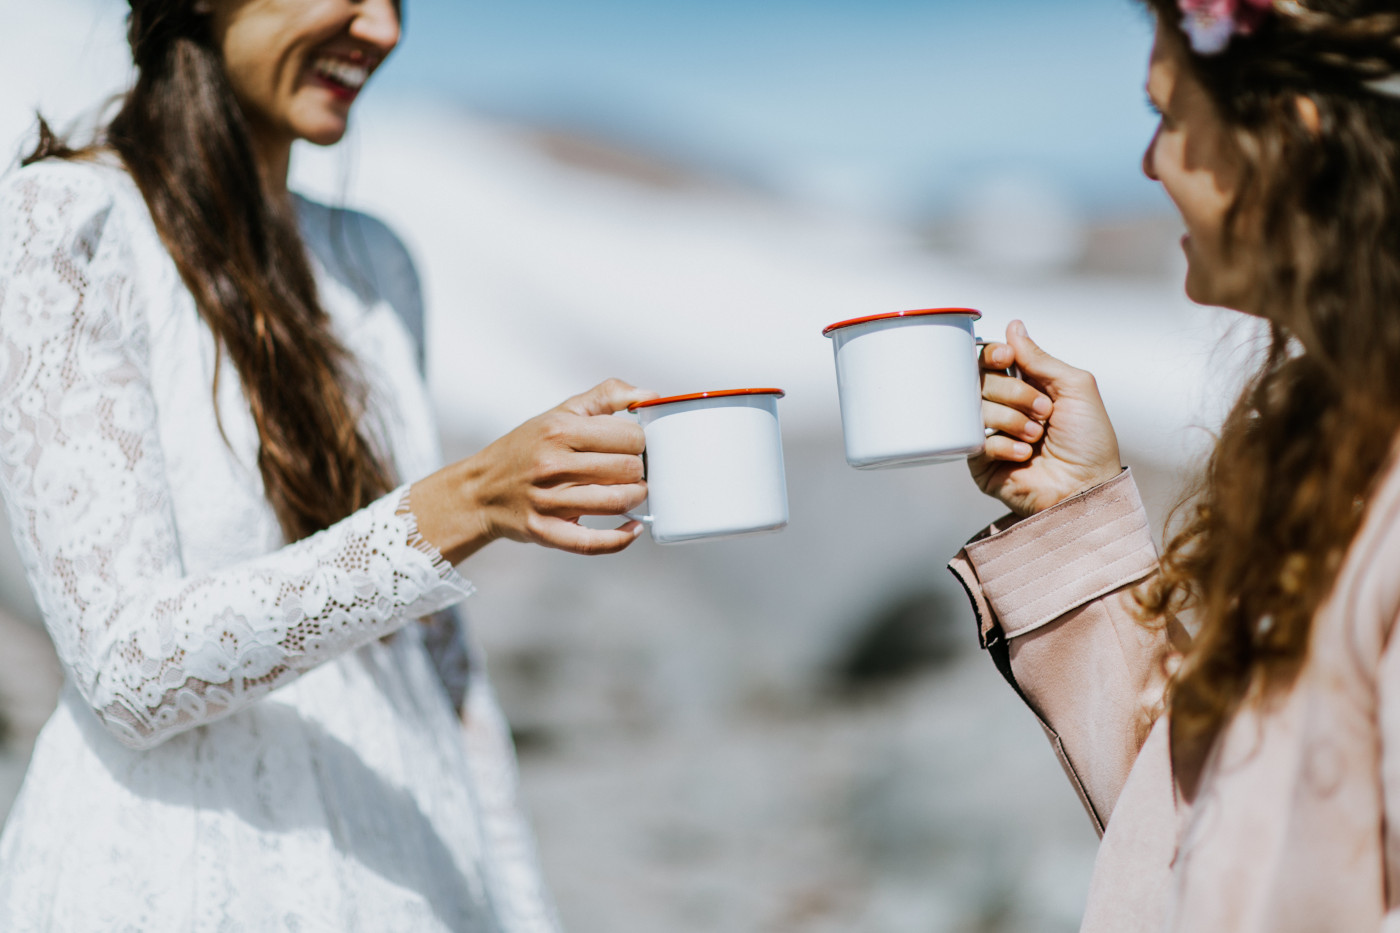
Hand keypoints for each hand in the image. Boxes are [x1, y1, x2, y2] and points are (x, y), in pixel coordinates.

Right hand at [412, 379, 658, 561]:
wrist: (479, 490)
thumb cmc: (524, 450)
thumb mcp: (560, 413)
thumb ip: (605, 398)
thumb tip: (649, 395)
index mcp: (559, 430)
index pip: (629, 436)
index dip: (641, 442)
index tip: (634, 446)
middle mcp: (553, 464)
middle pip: (627, 469)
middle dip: (640, 470)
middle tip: (633, 470)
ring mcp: (548, 501)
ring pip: (616, 502)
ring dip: (635, 498)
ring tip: (632, 492)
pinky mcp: (545, 531)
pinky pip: (593, 542)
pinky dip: (620, 538)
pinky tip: (632, 529)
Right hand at [970, 320, 1122, 516]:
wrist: (1086, 489)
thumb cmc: (1090, 444)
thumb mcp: (1076, 387)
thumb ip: (1040, 357)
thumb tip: (1014, 327)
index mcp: (1026, 386)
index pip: (992, 359)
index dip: (994, 354)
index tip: (1006, 359)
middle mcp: (1006, 406)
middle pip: (982, 379)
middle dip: (1016, 393)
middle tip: (1043, 412)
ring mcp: (991, 433)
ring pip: (976, 408)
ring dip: (1013, 420)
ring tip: (1036, 438)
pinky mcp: (980, 461)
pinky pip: (975, 439)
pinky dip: (1003, 445)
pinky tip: (1023, 456)